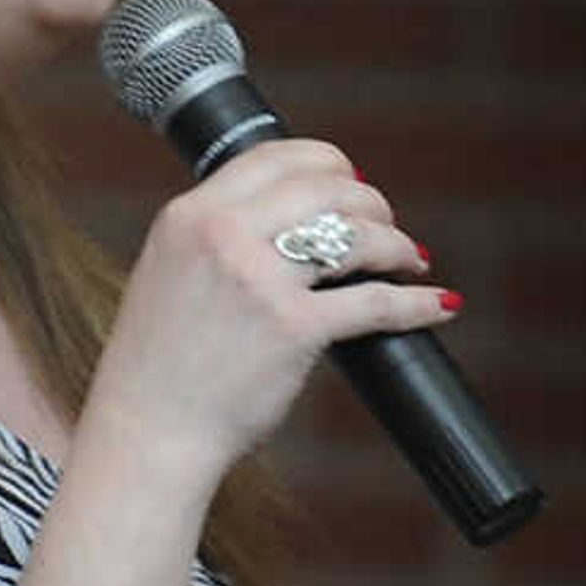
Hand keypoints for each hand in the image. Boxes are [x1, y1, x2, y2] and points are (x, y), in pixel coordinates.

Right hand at [83, 141, 453, 482]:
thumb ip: (215, 237)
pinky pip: (378, 301)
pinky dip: (417, 302)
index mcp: (189, 215)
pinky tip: (436, 304)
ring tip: (411, 259)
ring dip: (397, 243)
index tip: (352, 181)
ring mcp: (260, 280)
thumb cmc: (160, 365)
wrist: (149, 429)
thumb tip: (283, 220)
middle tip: (387, 225)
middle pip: (326, 187)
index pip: (274, 156)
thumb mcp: (170, 272)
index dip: (327, 162)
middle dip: (371, 203)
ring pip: (357, 234)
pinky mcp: (295, 327)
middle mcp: (222, 235)